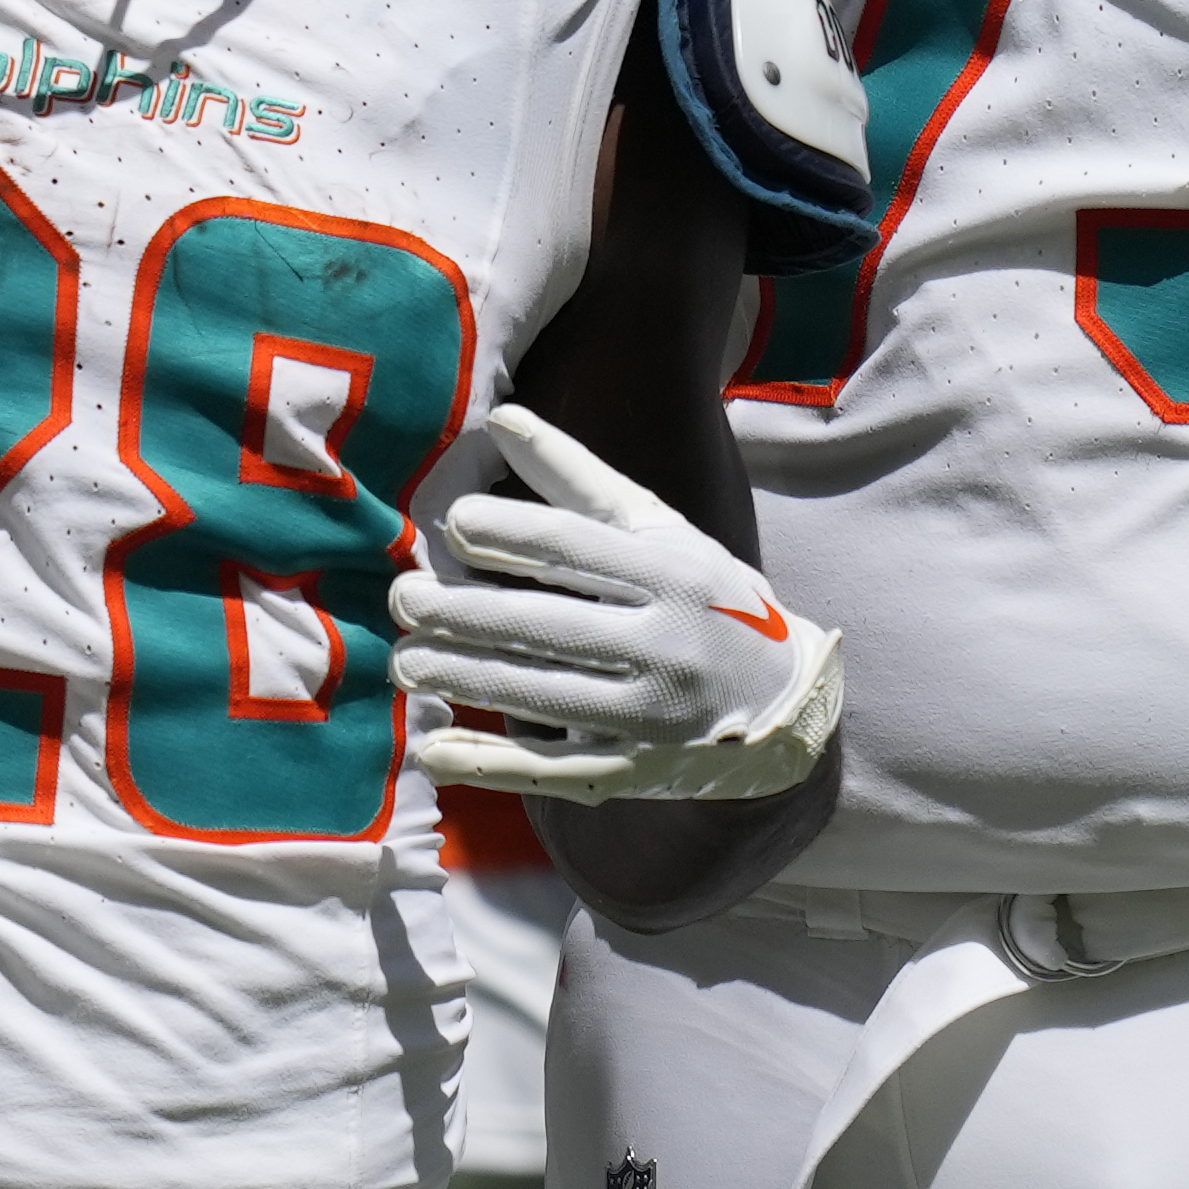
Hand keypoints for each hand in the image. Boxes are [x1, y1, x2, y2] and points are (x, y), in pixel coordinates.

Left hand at [390, 403, 843, 803]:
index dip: (509, 533)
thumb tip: (499, 417)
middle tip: (404, 599)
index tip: (452, 525)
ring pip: (540, 696)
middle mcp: (666, 643)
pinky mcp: (634, 771)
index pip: (577, 547)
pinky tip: (434, 751)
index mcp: (673, 573)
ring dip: (463, 679)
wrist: (785, 704)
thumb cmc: (706, 598)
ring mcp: (651, 715)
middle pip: (545, 625)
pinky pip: (551, 771)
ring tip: (404, 661)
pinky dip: (490, 766)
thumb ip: (576, 478)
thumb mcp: (660, 531)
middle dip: (463, 613)